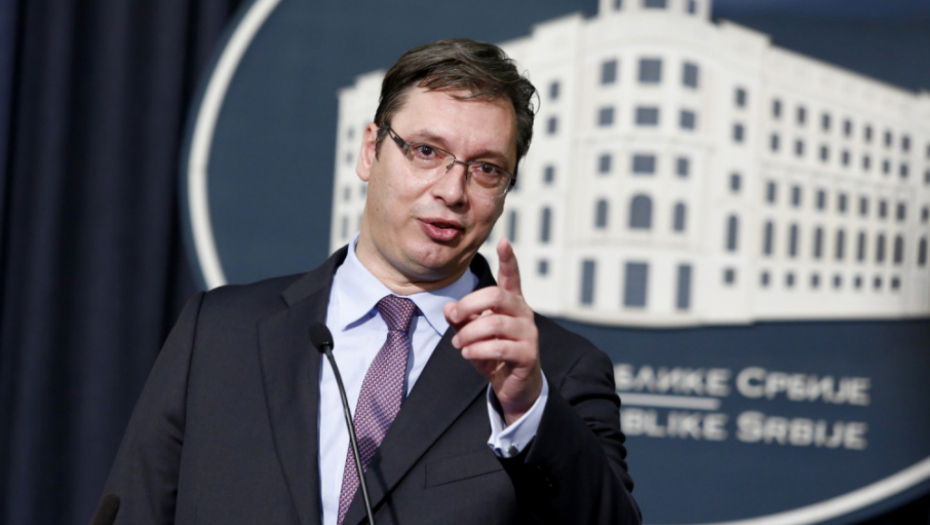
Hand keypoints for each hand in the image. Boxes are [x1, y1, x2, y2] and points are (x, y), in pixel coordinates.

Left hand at [444, 237, 542, 425]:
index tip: (503, 241)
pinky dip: (477, 350)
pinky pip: (499, 347)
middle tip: (453, 318)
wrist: (513, 386)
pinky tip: (467, 354)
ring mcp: (528, 333)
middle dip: (468, 305)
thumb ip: (461, 319)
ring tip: (459, 344)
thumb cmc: (493, 354)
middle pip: (496, 296)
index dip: (509, 259)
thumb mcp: (471, 334)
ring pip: (494, 323)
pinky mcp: (528, 354)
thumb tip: (449, 307)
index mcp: (511, 303)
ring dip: (469, 334)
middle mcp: (523, 313)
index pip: (512, 276)